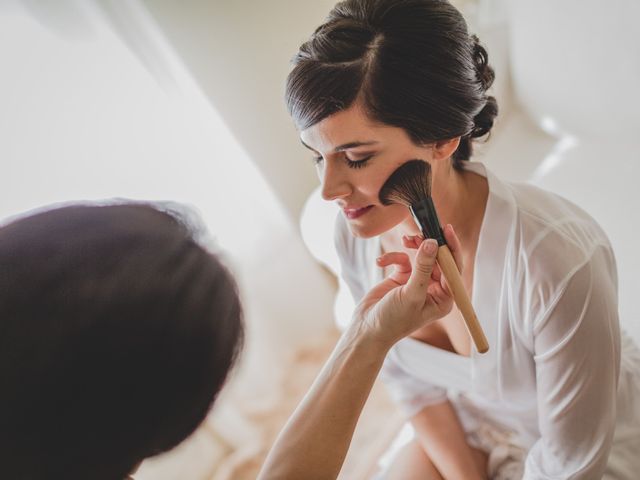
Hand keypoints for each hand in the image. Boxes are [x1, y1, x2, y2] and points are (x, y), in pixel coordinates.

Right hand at [351, 226, 461, 347]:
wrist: (366, 329)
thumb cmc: (392, 320)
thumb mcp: (411, 294)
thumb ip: (423, 268)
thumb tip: (432, 243)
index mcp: (443, 298)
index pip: (453, 268)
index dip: (451, 248)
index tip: (445, 230)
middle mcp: (433, 290)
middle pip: (438, 259)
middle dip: (428, 245)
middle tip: (419, 232)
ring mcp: (417, 283)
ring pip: (420, 256)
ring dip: (412, 247)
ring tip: (405, 239)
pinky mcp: (401, 278)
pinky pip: (402, 259)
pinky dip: (392, 257)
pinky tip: (381, 263)